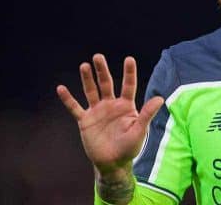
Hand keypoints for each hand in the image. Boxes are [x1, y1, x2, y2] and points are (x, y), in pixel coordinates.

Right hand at [56, 54, 163, 175]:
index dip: (129, 73)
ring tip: (84, 66)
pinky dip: (68, 99)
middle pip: (106, 83)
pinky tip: (61, 88)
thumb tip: (160, 98)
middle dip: (102, 70)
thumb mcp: (139, 131)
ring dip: (87, 79)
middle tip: (98, 56)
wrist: (112, 163)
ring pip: (91, 91)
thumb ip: (147, 114)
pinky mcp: (85, 120)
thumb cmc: (129, 148)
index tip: (129, 59)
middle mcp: (111, 105)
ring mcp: (97, 111)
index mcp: (126, 106)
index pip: (128, 86)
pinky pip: (75, 108)